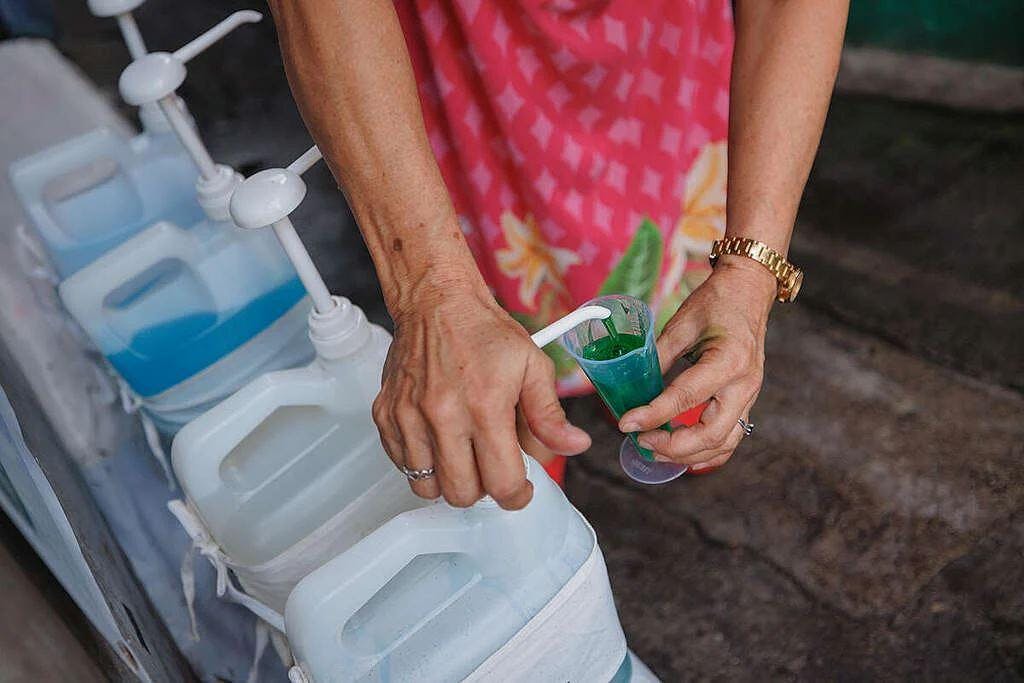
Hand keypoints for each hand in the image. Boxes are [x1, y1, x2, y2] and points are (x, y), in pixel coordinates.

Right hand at [373, 284, 590, 509]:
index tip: (520, 489)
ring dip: (449, 480)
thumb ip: (550, 415)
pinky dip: (422, 463)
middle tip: (491, 468)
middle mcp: (442, 416)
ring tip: (463, 455)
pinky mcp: (385, 414)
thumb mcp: (532, 366)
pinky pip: (402, 464)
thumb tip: (574, 446)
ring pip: (427, 487)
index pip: (502, 482)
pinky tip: (439, 441)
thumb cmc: (484, 332)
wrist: (435, 301)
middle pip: (463, 493)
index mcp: (485, 406)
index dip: (517, 495)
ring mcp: (408, 417)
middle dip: (484, 490)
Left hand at [619, 256, 775, 471]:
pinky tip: (680, 453)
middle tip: (641, 441)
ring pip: (723, 444)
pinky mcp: (746, 402)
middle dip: (673, 446)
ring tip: (655, 450)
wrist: (749, 292)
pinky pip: (730, 438)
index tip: (626, 424)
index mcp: (729, 360)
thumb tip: (627, 386)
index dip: (654, 415)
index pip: (687, 398)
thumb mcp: (681, 324)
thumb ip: (657, 357)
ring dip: (688, 456)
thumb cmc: (716, 302)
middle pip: (711, 434)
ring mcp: (750, 396)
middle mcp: (745, 385)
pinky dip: (706, 453)